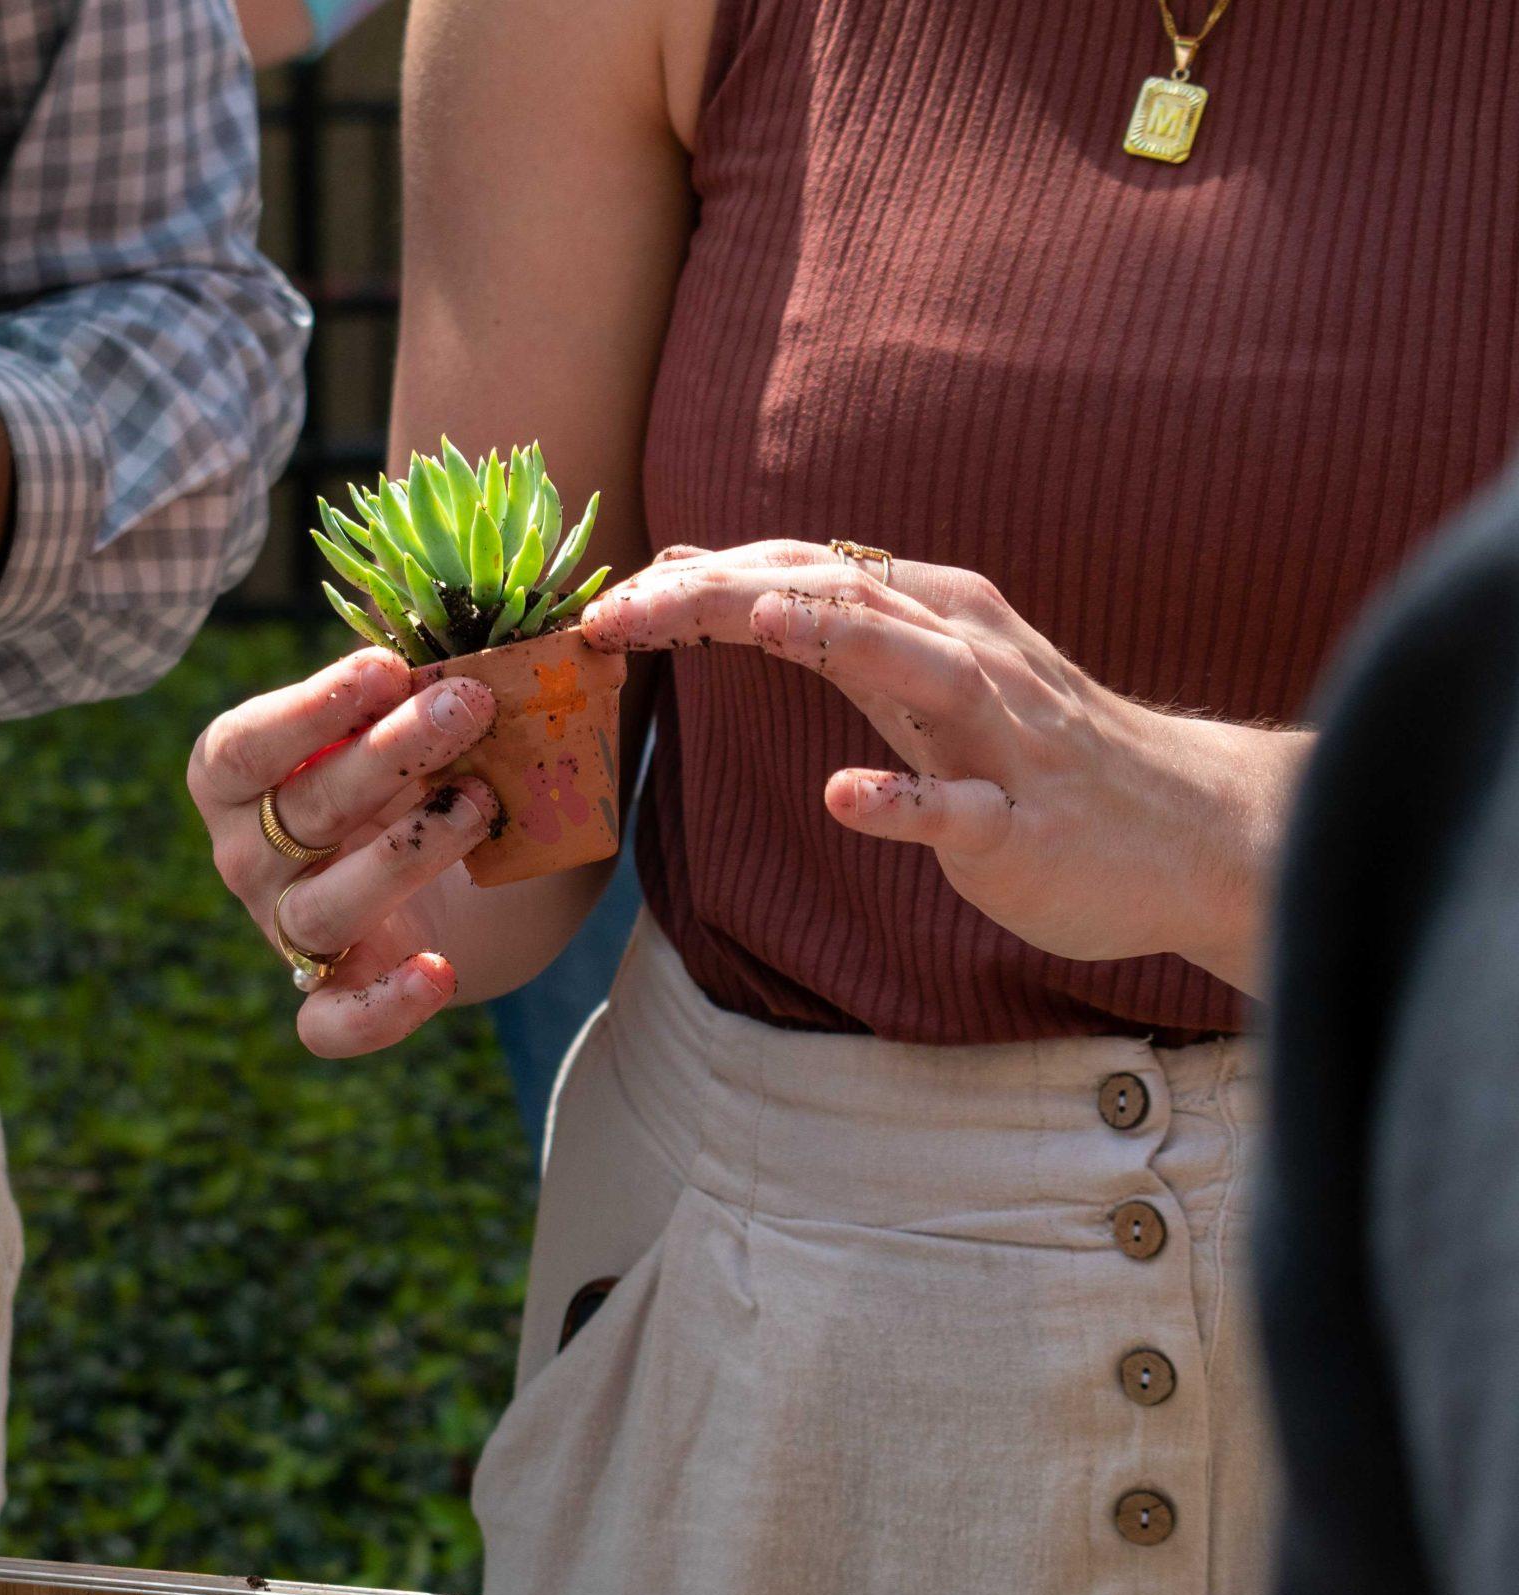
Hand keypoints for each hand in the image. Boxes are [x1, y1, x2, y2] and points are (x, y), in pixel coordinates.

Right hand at [188, 649, 501, 1055]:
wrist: (475, 886)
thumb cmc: (428, 768)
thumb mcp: (424, 713)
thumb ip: (434, 669)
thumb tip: (522, 620)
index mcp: (237, 775)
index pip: (245, 746)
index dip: (311, 709)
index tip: (387, 668)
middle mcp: (247, 855)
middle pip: (301, 811)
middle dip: (388, 755)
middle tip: (470, 704)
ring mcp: (285, 930)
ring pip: (324, 908)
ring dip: (403, 856)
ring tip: (479, 806)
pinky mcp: (333, 996)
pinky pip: (330, 1025)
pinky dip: (379, 1010)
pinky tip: (437, 974)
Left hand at [581, 540, 1308, 992]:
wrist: (1184, 832)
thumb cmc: (1031, 750)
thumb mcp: (916, 673)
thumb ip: (819, 626)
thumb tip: (702, 572)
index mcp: (930, 615)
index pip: (798, 576)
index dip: (695, 585)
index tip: (600, 606)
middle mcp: (968, 653)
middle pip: (838, 603)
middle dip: (723, 598)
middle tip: (619, 610)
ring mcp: (1003, 738)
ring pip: (919, 670)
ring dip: (837, 640)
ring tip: (751, 621)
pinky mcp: (1025, 824)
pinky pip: (963, 809)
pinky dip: (907, 800)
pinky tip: (846, 797)